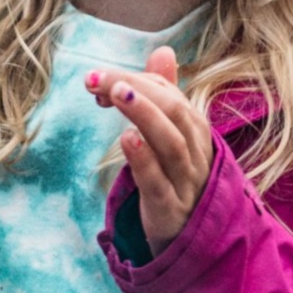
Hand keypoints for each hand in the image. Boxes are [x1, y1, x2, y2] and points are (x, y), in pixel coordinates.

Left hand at [87, 45, 213, 250]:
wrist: (191, 243)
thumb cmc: (177, 182)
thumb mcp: (173, 137)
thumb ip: (166, 95)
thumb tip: (164, 50)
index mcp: (195, 132)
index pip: (169, 95)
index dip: (136, 81)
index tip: (98, 78)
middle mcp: (195, 154)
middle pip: (172, 112)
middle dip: (135, 90)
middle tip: (97, 78)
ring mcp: (185, 183)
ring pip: (170, 144)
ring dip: (144, 115)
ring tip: (115, 93)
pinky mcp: (170, 211)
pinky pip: (159, 183)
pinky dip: (144, 160)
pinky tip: (127, 139)